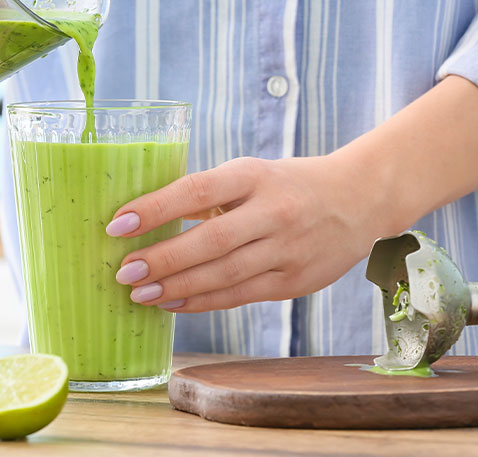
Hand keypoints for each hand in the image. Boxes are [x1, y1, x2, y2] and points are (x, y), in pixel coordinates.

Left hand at [106, 155, 387, 312]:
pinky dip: (202, 301)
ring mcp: (286, 250)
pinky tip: (172, 303)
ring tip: (140, 294)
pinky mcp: (294, 282)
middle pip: (209, 241)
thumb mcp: (250, 175)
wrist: (359, 200)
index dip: (155, 209)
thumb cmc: (289, 185)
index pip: (197, 190)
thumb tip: (144, 216)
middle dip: (161, 259)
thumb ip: (205, 195)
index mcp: (254, 176)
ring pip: (223, 275)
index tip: (118, 223)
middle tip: (124, 271)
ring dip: (177, 287)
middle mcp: (273, 212)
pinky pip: (239, 295)